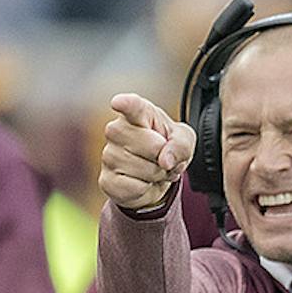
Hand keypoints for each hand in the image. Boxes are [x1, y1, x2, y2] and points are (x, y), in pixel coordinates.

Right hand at [101, 93, 196, 212]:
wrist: (155, 176)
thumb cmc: (167, 148)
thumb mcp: (184, 141)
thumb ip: (181, 145)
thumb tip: (165, 161)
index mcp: (138, 113)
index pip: (131, 106)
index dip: (125, 104)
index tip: (118, 103)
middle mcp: (117, 130)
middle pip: (152, 146)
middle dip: (165, 157)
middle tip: (163, 158)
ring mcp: (109, 155)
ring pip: (146, 170)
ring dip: (158, 175)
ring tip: (154, 170)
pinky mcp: (107, 180)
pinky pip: (136, 188)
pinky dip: (146, 189)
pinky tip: (143, 182)